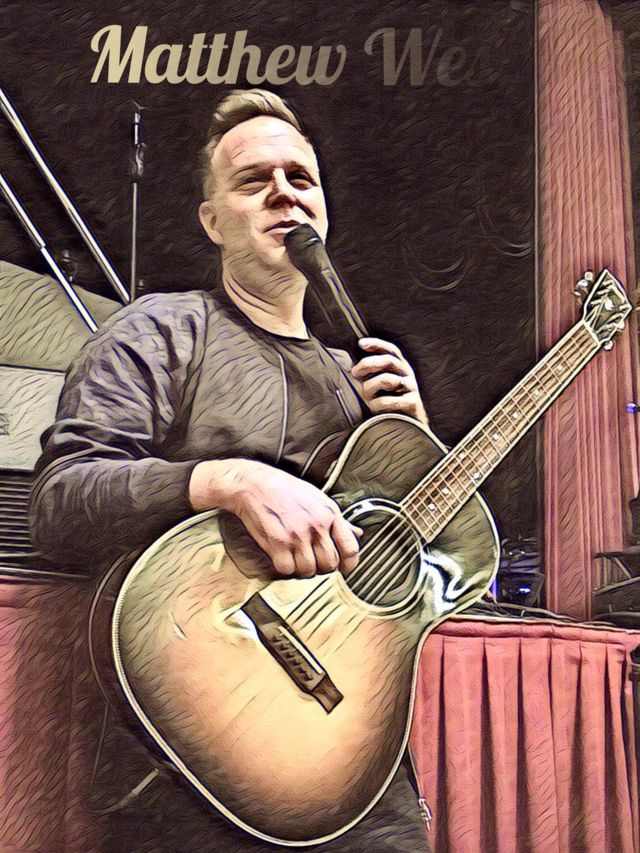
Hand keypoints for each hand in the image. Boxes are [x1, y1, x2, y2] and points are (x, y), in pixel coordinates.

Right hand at [189, 459, 360, 577]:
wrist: (253, 485)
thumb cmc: (285, 490)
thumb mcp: (317, 499)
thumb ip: (339, 520)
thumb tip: (357, 533)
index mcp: (330, 514)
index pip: (351, 548)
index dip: (349, 564)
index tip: (343, 568)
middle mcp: (316, 525)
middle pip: (330, 564)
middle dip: (322, 567)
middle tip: (313, 560)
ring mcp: (297, 535)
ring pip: (309, 570)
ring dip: (302, 569)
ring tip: (296, 558)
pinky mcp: (277, 543)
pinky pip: (287, 570)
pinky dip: (284, 568)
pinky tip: (282, 557)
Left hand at [351, 337, 427, 424]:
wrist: (409, 427)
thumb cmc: (389, 405)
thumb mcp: (381, 386)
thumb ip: (372, 375)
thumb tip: (352, 368)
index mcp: (400, 367)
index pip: (390, 350)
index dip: (377, 344)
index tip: (361, 344)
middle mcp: (407, 374)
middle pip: (388, 360)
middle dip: (368, 363)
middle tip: (355, 372)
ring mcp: (412, 388)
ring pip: (387, 379)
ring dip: (370, 387)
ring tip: (364, 398)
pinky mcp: (413, 403)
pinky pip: (391, 401)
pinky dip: (378, 404)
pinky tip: (373, 408)